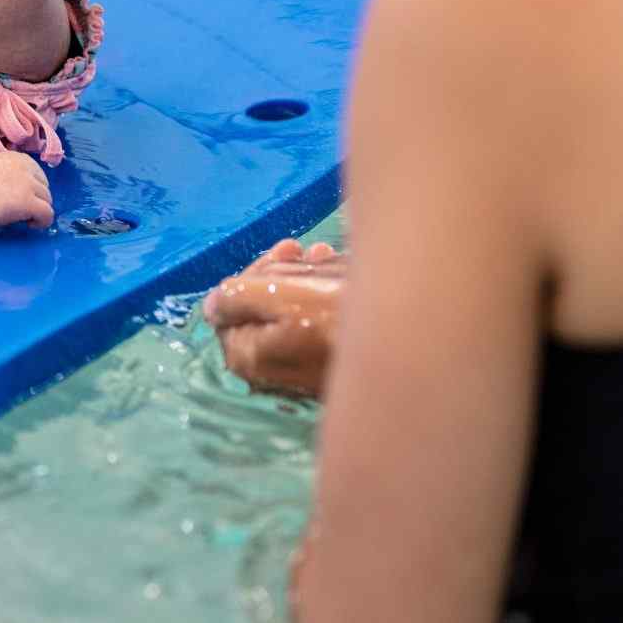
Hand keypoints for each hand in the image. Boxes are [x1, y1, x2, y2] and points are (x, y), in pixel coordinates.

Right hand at [0, 150, 54, 229]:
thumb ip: (10, 174)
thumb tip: (19, 189)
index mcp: (17, 157)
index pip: (36, 173)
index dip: (31, 188)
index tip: (20, 197)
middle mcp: (26, 167)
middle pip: (44, 186)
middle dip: (36, 198)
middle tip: (21, 210)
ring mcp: (30, 185)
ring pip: (47, 200)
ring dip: (38, 210)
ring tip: (23, 218)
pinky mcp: (30, 202)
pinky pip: (48, 214)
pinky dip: (42, 222)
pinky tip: (30, 225)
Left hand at [202, 238, 347, 397]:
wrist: (412, 340)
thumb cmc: (336, 311)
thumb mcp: (277, 294)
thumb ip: (235, 298)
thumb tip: (210, 307)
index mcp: (248, 357)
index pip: (228, 311)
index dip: (250, 276)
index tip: (281, 250)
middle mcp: (270, 373)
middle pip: (259, 311)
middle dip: (278, 274)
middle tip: (301, 249)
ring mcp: (302, 373)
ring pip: (290, 315)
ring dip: (303, 280)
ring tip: (327, 256)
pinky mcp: (332, 370)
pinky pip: (316, 327)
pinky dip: (324, 298)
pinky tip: (341, 273)